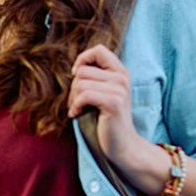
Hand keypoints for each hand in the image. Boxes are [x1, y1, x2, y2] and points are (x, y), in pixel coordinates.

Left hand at [67, 45, 146, 164]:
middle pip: (83, 70)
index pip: (98, 49)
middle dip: (73, 88)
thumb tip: (74, 69)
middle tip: (76, 103)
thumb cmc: (106, 120)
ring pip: (81, 83)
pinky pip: (84, 95)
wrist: (122, 145)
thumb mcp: (103, 93)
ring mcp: (119, 90)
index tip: (77, 76)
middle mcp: (122, 77)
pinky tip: (76, 115)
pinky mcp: (113, 103)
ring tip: (77, 109)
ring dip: (73, 99)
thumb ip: (95, 78)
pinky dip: (75, 106)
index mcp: (120, 72)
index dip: (83, 59)